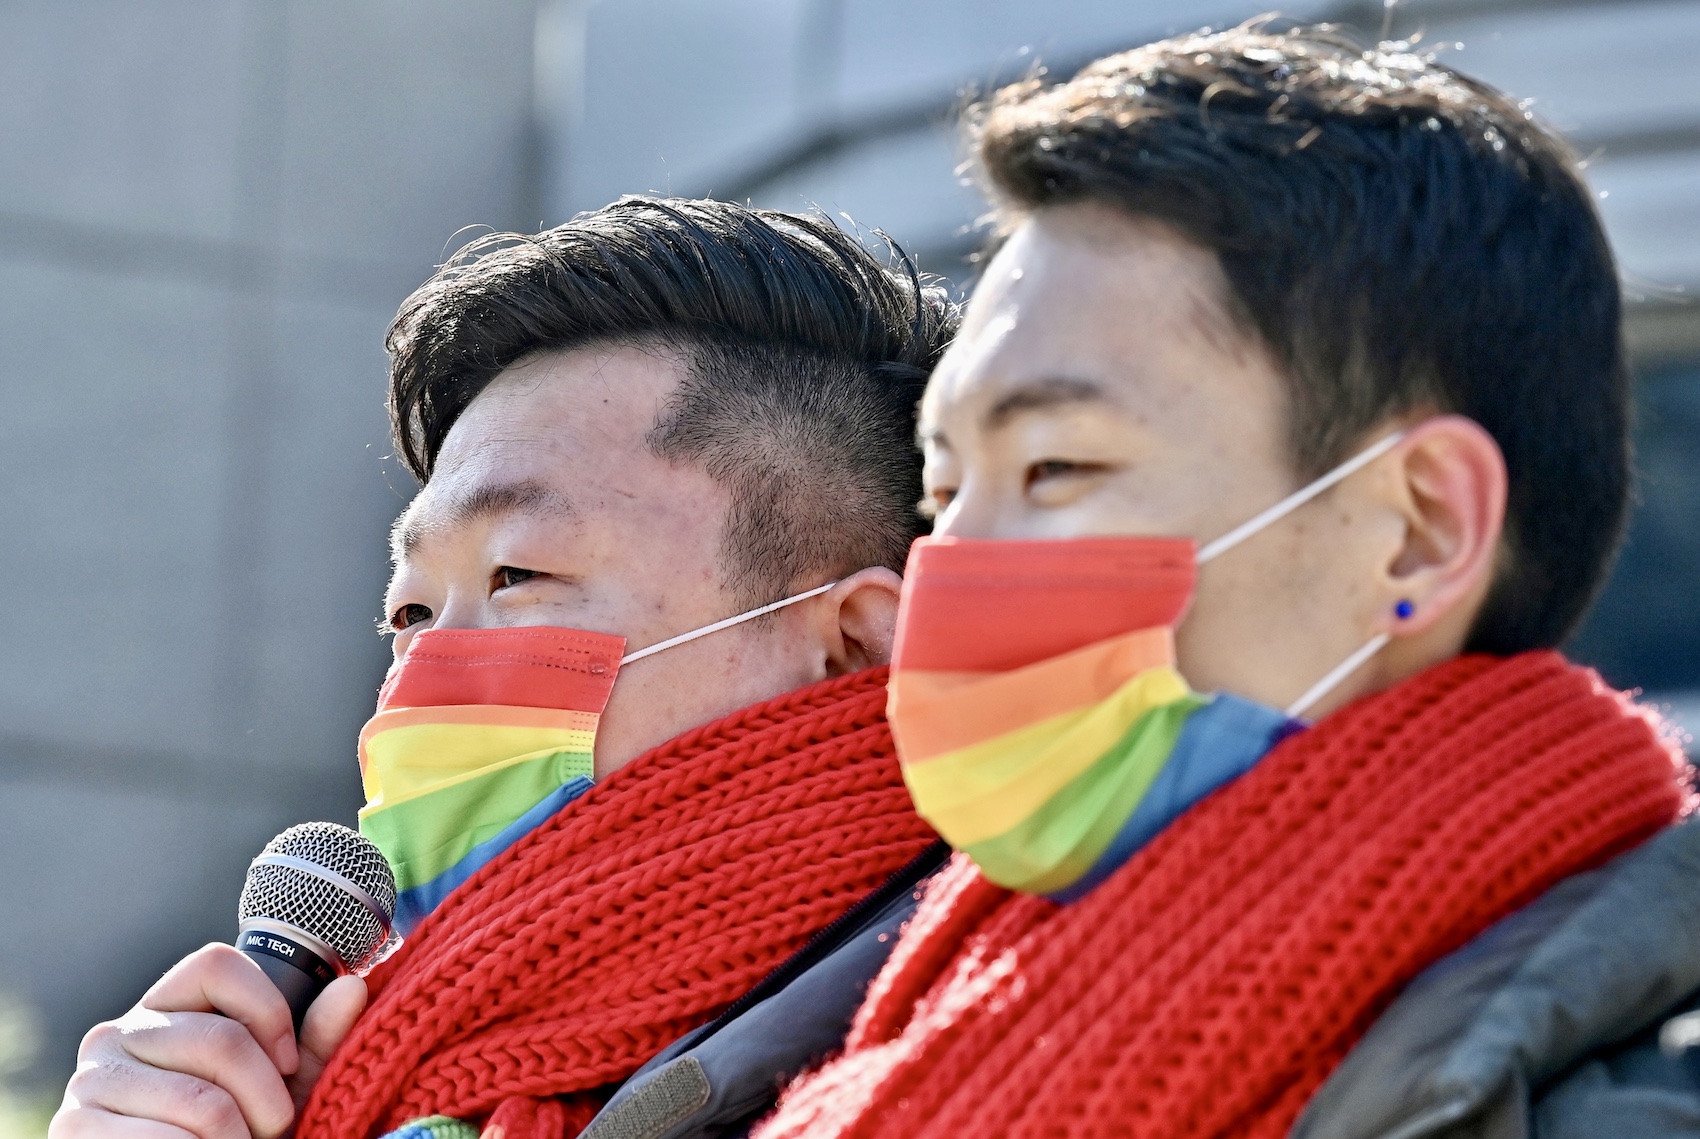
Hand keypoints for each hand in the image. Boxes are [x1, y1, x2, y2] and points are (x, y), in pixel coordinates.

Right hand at [50, 944, 366, 1138]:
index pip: (217, 964)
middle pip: (221, 1040)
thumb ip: (313, 1042)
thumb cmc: (234, 1135)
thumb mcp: (280, 1088)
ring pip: (200, 1100)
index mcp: (166, 1010)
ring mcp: (91, 1081)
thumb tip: (352, 986)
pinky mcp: (75, 1130)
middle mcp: (118, 1033)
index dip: (267, 1009)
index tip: (287, 1061)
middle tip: (271, 1128)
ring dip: (237, 1138)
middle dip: (266, 1098)